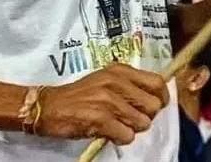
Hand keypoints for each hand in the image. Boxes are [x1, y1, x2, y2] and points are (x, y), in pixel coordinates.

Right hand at [37, 62, 167, 145]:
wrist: (48, 106)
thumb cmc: (78, 96)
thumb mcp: (104, 80)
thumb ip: (128, 85)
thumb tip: (154, 98)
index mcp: (119, 71)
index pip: (157, 82)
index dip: (161, 97)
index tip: (154, 106)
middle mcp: (116, 82)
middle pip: (154, 105)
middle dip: (146, 116)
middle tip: (130, 119)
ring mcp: (109, 101)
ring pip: (143, 123)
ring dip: (131, 129)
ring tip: (116, 125)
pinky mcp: (101, 119)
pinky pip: (127, 136)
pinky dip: (120, 139)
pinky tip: (108, 133)